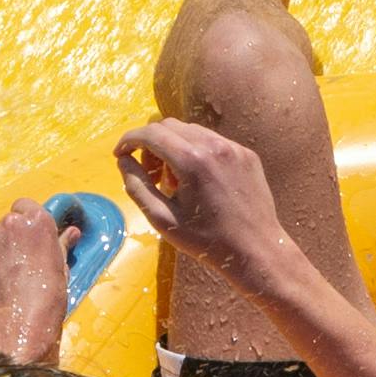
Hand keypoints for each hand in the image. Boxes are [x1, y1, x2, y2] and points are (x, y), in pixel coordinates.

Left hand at [0, 200, 77, 361]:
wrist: (18, 320)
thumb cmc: (48, 296)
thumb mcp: (60, 267)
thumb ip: (62, 244)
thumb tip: (72, 232)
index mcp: (38, 220)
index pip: (26, 206)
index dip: (26, 223)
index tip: (29, 238)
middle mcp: (11, 222)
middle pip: (8, 221)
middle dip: (12, 236)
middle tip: (18, 261)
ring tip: (5, 274)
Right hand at [111, 117, 285, 262]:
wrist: (256, 250)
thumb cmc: (206, 241)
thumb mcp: (162, 219)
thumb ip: (137, 186)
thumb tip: (123, 160)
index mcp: (192, 162)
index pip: (151, 133)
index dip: (129, 140)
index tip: (120, 154)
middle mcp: (214, 146)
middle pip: (169, 126)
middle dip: (150, 144)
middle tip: (149, 174)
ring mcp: (234, 148)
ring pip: (191, 131)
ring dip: (173, 147)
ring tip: (175, 181)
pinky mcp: (246, 154)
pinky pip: (212, 141)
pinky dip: (196, 152)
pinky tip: (198, 181)